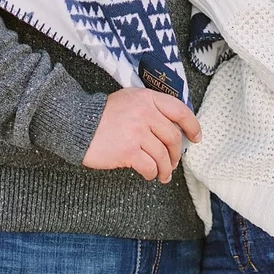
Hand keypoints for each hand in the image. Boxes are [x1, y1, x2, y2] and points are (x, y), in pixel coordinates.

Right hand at [82, 87, 200, 182]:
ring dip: (166, 168)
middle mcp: (146, 113)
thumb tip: (172, 127)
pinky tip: (148, 174)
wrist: (77, 123)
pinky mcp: (128, 151)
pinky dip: (152, 173)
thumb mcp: (130, 99)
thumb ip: (150, 108)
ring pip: (163, 156)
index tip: (196, 137)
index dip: (192, 125)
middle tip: (173, 162)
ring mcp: (137, 132)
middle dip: (176, 154)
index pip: (180, 111)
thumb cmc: (103, 114)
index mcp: (148, 98)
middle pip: (173, 138)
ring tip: (163, 174)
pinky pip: (150, 166)